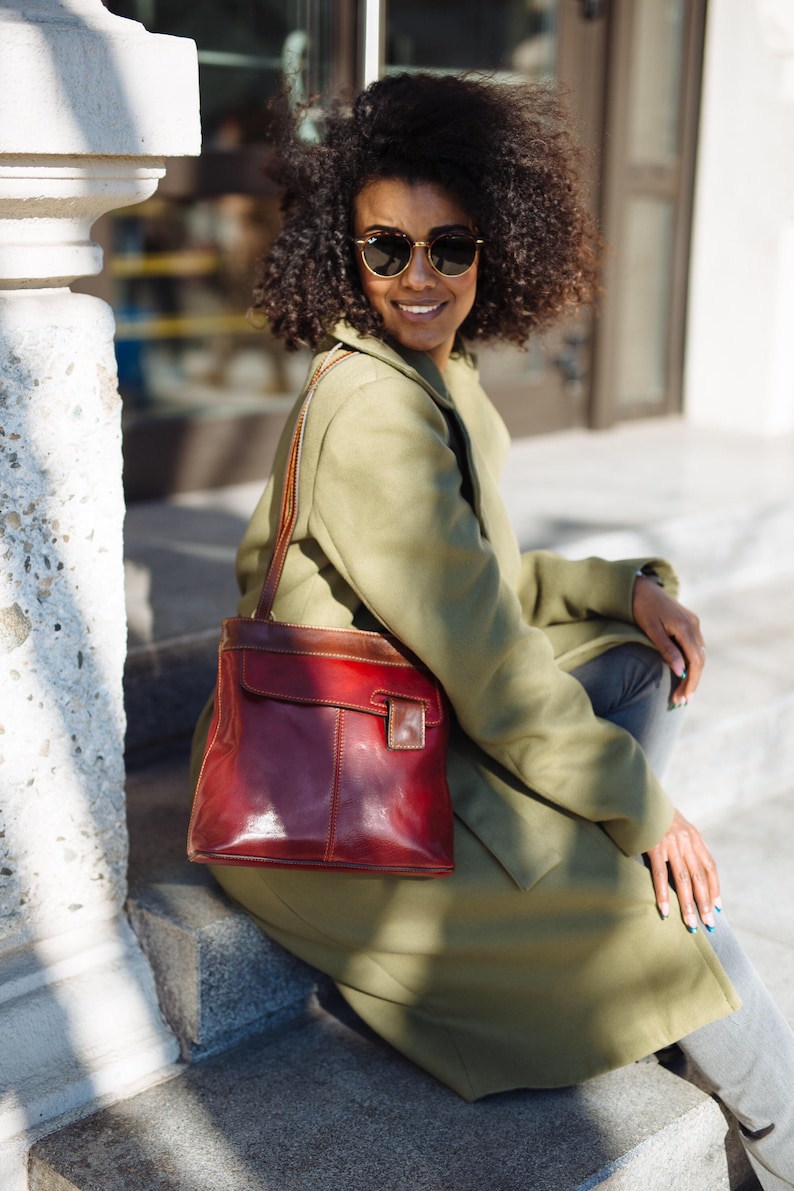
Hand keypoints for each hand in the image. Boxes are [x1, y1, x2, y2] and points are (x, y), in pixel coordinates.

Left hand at [632, 578, 705, 704]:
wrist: (640, 587)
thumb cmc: (641, 608)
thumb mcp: (651, 630)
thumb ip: (667, 650)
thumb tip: (681, 671)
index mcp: (686, 627)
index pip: (696, 661)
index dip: (692, 681)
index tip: (683, 697)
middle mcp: (694, 625)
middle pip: (700, 660)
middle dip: (692, 681)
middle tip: (681, 700)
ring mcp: (693, 623)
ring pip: (699, 654)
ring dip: (692, 673)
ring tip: (681, 692)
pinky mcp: (689, 623)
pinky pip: (694, 646)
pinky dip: (690, 662)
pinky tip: (682, 673)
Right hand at [645, 808, 720, 930]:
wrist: (640, 796)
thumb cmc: (657, 815)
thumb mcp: (678, 826)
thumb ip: (687, 844)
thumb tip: (693, 869)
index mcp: (695, 838)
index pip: (710, 868)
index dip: (715, 889)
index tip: (718, 908)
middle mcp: (687, 842)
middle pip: (700, 878)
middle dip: (705, 903)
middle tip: (709, 923)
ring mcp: (671, 844)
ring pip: (683, 880)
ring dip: (688, 904)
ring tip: (691, 924)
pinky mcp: (654, 847)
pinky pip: (660, 875)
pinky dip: (663, 894)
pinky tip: (665, 910)